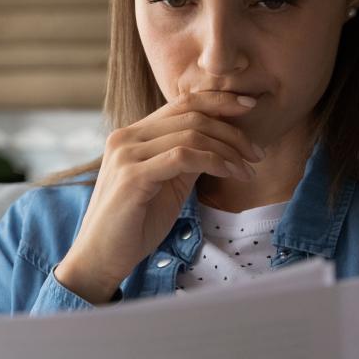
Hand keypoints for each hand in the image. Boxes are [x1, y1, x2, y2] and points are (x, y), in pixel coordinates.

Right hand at [57, 91, 265, 300]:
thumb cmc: (135, 224)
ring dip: (229, 150)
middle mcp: (126, 137)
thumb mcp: (167, 183)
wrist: (101, 258)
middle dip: (232, 131)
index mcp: (133, 134)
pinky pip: (184, 156)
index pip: (182, 103)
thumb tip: (221, 141)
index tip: (249, 106)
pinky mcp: (133, 176)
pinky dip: (214, 161)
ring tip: (249, 169)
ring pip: (191, 134)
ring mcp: (127, 154)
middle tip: (257, 152)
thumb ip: (186, 158)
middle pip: (191, 115)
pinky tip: (231, 173)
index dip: (219, 100)